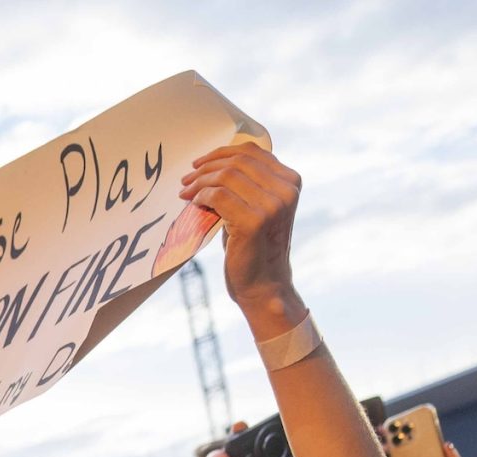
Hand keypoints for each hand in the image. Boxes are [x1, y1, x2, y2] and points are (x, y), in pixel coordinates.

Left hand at [182, 143, 300, 315]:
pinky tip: (193, 204)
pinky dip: (201, 197)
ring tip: (185, 192)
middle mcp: (285, 190)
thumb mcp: (256, 208)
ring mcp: (272, 205)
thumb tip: (214, 162)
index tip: (199, 164)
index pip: (252, 152)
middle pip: (237, 162)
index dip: (221, 153)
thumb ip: (247, 185)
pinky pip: (218, 196)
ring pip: (226, 176)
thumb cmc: (254, 247)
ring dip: (199, 182)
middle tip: (186, 180)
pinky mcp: (254, 221)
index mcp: (290, 181)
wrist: (263, 284)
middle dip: (206, 167)